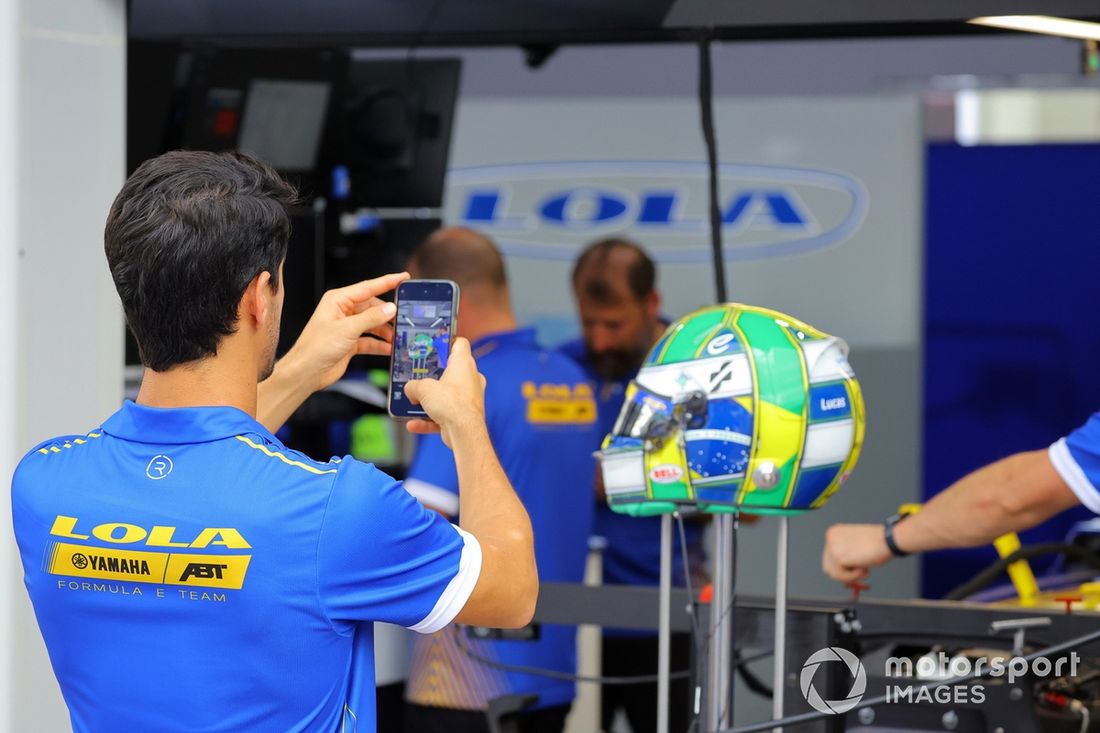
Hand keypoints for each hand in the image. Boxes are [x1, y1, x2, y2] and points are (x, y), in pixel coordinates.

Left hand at [281, 273, 407, 391]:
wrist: (306, 372)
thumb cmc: (316, 348)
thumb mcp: (347, 329)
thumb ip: (371, 318)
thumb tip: (389, 309)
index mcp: (338, 300)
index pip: (368, 287)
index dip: (387, 282)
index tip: (403, 278)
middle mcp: (342, 311)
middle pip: (373, 307)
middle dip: (388, 314)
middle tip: (404, 318)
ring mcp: (346, 327)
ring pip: (373, 324)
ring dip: (385, 331)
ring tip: (397, 336)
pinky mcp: (350, 342)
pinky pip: (370, 340)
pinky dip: (379, 344)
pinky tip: (389, 348)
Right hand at [403, 338, 486, 448]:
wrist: (464, 432)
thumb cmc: (452, 404)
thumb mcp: (423, 388)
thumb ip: (413, 386)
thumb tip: (410, 389)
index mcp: (464, 364)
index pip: (460, 344)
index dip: (447, 342)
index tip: (435, 344)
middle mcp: (470, 379)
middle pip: (451, 371)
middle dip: (433, 376)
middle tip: (419, 377)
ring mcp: (469, 398)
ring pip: (447, 395)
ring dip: (430, 400)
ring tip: (413, 402)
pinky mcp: (465, 415)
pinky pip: (445, 414)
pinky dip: (430, 419)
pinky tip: (413, 423)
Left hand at [822, 523, 892, 583]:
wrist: (889, 539)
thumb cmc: (879, 542)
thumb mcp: (856, 547)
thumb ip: (846, 556)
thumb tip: (841, 573)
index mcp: (834, 532)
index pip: (829, 557)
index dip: (843, 566)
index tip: (854, 569)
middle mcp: (830, 538)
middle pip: (828, 566)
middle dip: (844, 574)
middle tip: (859, 574)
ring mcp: (832, 547)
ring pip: (834, 573)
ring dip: (851, 575)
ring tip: (865, 568)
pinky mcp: (838, 557)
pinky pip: (842, 576)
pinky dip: (854, 576)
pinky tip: (864, 568)